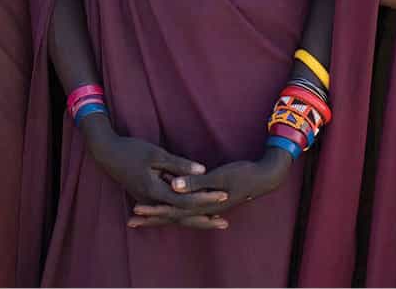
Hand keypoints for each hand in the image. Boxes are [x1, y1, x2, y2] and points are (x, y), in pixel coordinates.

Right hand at [83, 118, 227, 227]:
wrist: (107, 154)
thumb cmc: (131, 150)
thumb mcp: (155, 154)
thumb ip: (179, 164)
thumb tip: (202, 170)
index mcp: (154, 191)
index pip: (185, 201)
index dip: (205, 199)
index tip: (223, 194)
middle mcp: (152, 202)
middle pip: (182, 216)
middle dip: (204, 219)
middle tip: (225, 223)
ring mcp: (149, 202)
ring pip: (175, 217)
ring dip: (195, 220)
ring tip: (215, 222)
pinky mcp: (148, 199)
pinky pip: (169, 211)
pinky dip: (183, 214)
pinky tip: (195, 213)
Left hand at [129, 148, 293, 229]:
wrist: (265, 177)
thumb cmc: (243, 174)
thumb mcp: (220, 176)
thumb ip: (196, 182)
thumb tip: (174, 186)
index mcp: (203, 205)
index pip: (173, 211)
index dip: (154, 211)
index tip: (135, 211)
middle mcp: (203, 210)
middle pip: (172, 217)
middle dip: (152, 217)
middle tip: (131, 221)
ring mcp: (207, 207)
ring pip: (179, 214)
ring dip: (161, 214)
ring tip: (143, 217)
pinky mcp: (209, 200)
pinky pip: (187, 208)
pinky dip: (174, 208)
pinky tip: (167, 206)